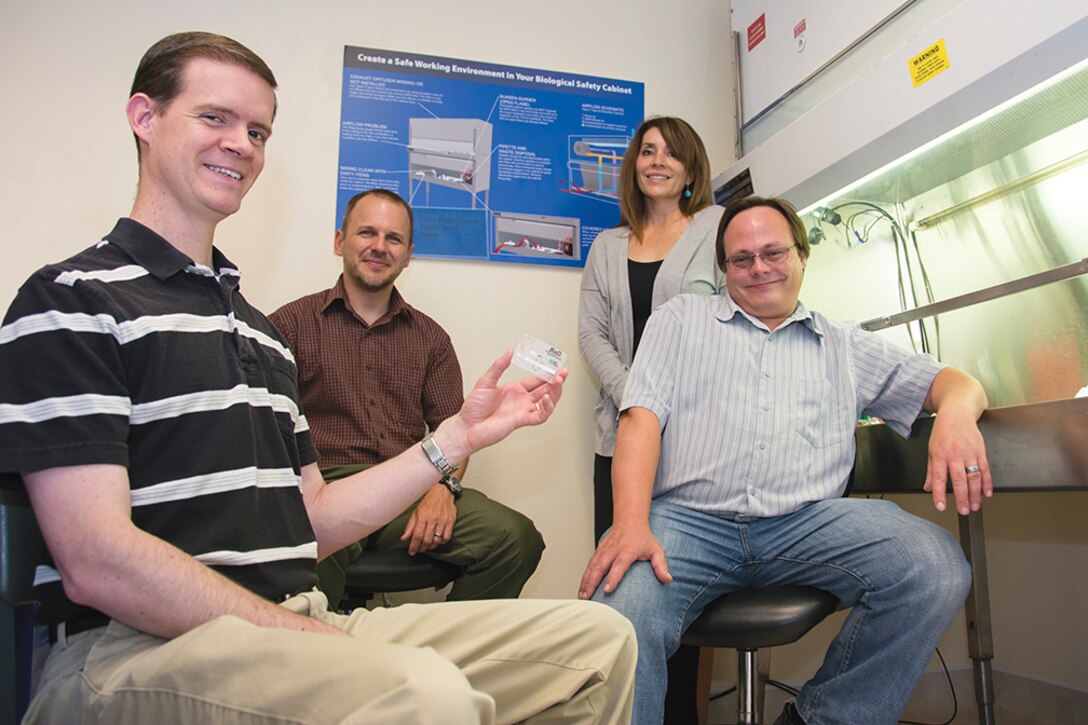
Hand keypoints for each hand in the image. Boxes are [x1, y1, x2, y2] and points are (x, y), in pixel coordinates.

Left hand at [401, 484, 457, 554]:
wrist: (442, 492)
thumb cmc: (428, 502)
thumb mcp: (416, 512)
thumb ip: (410, 526)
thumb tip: (403, 538)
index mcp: (422, 516)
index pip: (417, 535)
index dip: (414, 546)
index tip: (412, 552)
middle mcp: (433, 519)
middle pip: (427, 540)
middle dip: (422, 548)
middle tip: (419, 550)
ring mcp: (442, 521)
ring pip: (436, 540)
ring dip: (431, 547)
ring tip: (427, 546)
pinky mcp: (450, 521)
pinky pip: (446, 537)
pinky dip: (441, 542)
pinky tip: (437, 541)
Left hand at [440, 349, 566, 458]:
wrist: (468, 426)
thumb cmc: (473, 407)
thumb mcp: (486, 381)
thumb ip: (499, 366)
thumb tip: (510, 350)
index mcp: (514, 389)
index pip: (535, 380)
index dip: (546, 373)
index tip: (554, 365)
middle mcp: (521, 400)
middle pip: (545, 389)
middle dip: (555, 381)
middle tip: (563, 373)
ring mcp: (523, 410)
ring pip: (547, 402)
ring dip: (555, 392)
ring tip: (558, 382)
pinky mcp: (522, 420)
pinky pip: (540, 415)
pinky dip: (546, 407)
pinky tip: (547, 397)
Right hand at [577, 522, 670, 599]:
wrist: (630, 520)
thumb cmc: (642, 537)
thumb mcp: (656, 549)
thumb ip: (661, 565)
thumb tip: (668, 579)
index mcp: (627, 550)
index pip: (618, 566)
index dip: (612, 578)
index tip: (607, 590)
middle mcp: (613, 550)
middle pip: (600, 567)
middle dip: (592, 582)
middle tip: (587, 597)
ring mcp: (604, 550)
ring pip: (592, 566)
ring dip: (585, 581)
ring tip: (582, 596)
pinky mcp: (598, 550)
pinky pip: (589, 564)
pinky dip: (584, 576)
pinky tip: (582, 587)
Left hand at [924, 408, 992, 514]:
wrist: (957, 413)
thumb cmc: (943, 431)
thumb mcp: (931, 450)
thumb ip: (931, 471)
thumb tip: (928, 488)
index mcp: (940, 455)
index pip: (939, 478)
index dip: (940, 494)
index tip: (941, 506)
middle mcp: (955, 454)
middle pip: (960, 480)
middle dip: (962, 497)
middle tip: (963, 511)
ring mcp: (969, 453)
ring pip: (974, 477)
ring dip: (975, 494)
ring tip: (974, 506)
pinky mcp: (981, 451)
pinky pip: (985, 469)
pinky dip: (987, 483)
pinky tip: (987, 493)